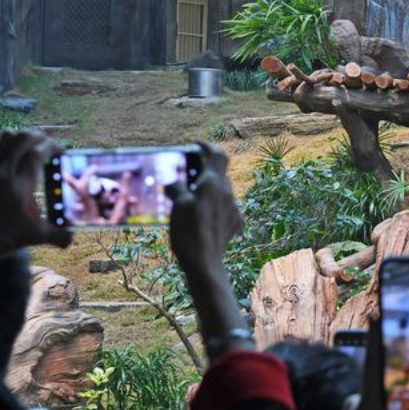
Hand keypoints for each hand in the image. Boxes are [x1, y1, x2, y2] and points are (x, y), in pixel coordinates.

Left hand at [0, 131, 71, 284]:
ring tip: (31, 144)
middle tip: (47, 142)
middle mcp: (2, 175)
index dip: (51, 147)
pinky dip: (5, 145)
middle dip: (38, 136)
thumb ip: (60, 235)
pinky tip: (13, 154)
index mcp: (20, 188)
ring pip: (4, 137)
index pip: (36, 154)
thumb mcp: (38, 236)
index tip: (60, 150)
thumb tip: (74, 236)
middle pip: (21, 139)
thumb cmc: (8, 238)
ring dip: (20, 137)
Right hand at [167, 143, 242, 278]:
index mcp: (214, 184)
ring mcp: (233, 209)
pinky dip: (215, 207)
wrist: (205, 264)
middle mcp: (227, 193)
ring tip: (192, 200)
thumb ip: (177, 188)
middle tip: (188, 177)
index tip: (197, 145)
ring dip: (209, 191)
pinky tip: (203, 217)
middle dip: (204, 172)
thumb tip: (174, 182)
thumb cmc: (188, 232)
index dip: (208, 147)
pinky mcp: (235, 224)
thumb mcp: (177, 206)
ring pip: (222, 192)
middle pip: (219, 174)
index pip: (217, 155)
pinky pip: (225, 208)